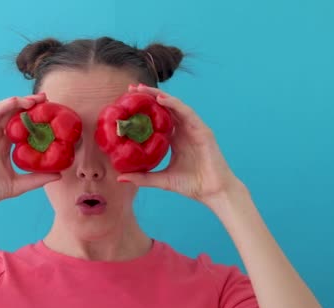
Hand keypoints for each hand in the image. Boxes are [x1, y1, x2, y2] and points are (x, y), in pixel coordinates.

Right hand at [0, 93, 60, 216]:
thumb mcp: (18, 184)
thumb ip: (37, 179)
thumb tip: (59, 175)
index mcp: (3, 144)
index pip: (20, 124)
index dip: (33, 115)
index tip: (50, 110)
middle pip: (12, 113)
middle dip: (28, 103)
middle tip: (45, 98)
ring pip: (0, 110)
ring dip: (17, 102)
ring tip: (33, 100)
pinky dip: (2, 108)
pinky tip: (15, 103)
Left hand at [117, 84, 241, 208]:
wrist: (212, 192)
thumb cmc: (191, 185)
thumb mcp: (162, 180)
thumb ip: (142, 178)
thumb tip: (120, 178)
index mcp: (175, 139)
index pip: (158, 119)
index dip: (144, 110)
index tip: (126, 104)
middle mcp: (184, 130)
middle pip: (165, 108)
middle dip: (149, 96)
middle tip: (131, 89)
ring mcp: (194, 128)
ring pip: (175, 106)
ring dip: (159, 95)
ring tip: (143, 90)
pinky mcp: (202, 130)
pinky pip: (187, 112)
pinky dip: (174, 104)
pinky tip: (161, 99)